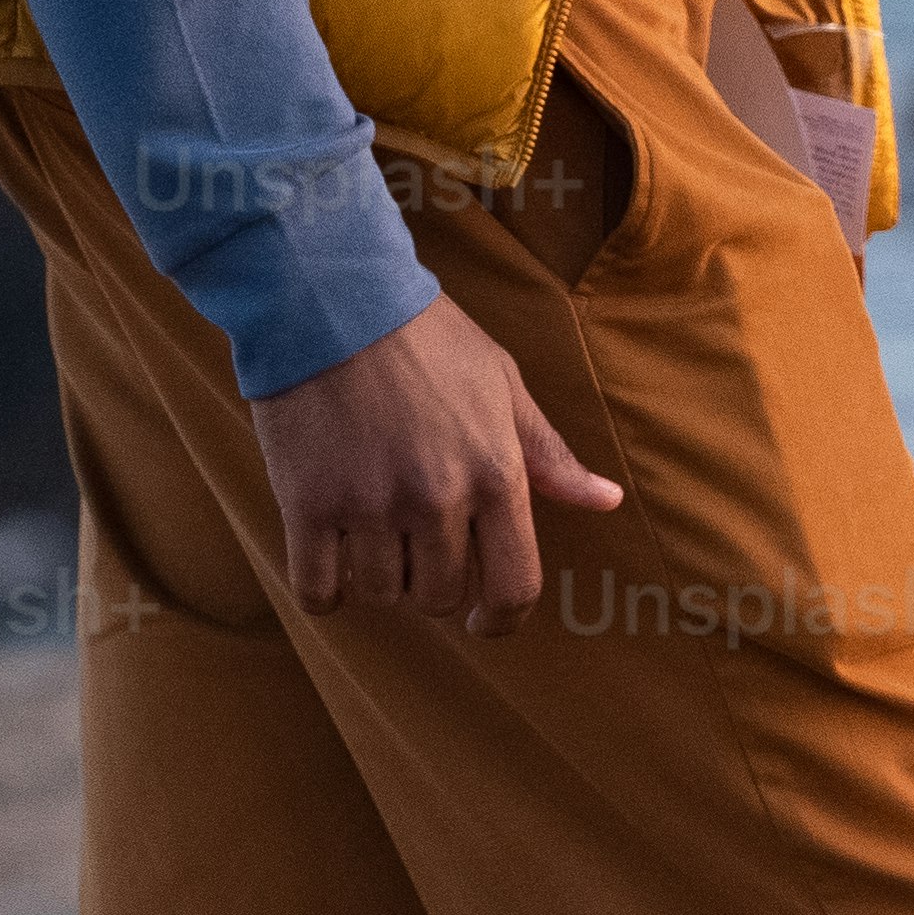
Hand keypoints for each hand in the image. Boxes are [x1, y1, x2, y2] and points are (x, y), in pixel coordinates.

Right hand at [254, 296, 622, 627]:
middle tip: (414, 541)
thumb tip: (606, 500)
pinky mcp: (308, 505)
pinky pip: (317, 588)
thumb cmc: (424, 336)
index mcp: (496, 473)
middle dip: (431, 582)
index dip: (501, 619)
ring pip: (381, 593)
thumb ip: (549, 454)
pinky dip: (324, 588)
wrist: (330, 295)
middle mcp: (438, 498)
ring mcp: (371, 505)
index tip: (482, 619)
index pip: (514, 586)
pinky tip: (327, 558)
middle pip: (440, 596)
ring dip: (377, 575)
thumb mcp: (502, 383)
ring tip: (370, 529)